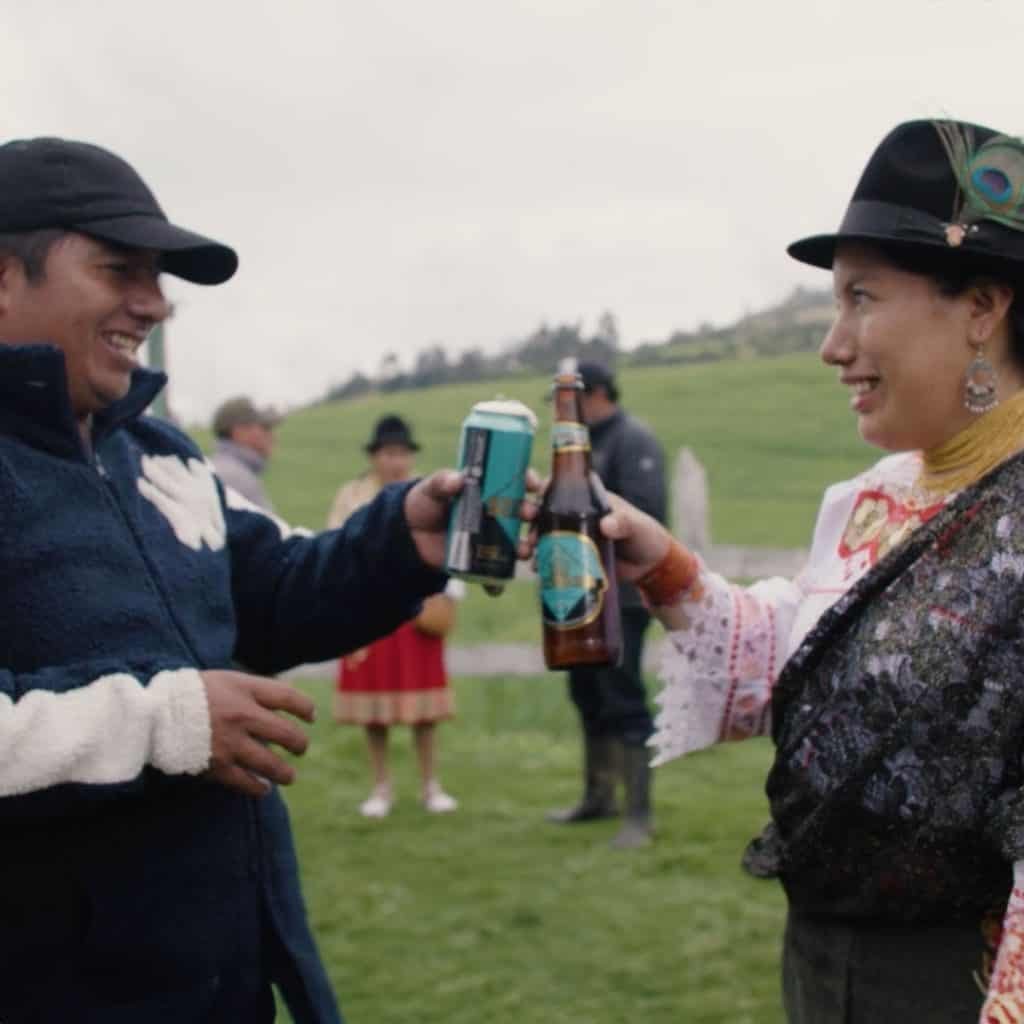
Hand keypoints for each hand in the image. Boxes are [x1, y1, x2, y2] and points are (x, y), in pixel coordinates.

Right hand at [200, 670, 314, 796]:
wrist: (152, 715)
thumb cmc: (191, 694)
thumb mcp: (225, 680)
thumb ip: (254, 690)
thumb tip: (285, 703)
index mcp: (244, 689)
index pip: (289, 697)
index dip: (306, 708)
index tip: (310, 717)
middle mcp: (242, 715)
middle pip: (287, 734)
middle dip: (299, 744)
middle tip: (300, 749)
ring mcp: (231, 742)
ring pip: (272, 764)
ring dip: (285, 773)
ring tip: (289, 776)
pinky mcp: (218, 766)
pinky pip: (248, 783)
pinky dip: (259, 788)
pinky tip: (264, 788)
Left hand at [404, 468, 542, 569]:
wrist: (409, 536)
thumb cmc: (425, 503)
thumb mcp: (432, 488)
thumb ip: (442, 482)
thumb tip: (457, 480)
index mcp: (490, 489)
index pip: (517, 481)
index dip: (530, 481)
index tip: (534, 485)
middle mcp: (497, 513)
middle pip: (525, 513)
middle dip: (533, 515)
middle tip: (531, 516)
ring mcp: (492, 537)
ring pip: (519, 542)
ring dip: (526, 547)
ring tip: (525, 550)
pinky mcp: (482, 559)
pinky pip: (497, 572)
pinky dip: (499, 581)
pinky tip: (498, 585)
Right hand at [521, 481, 671, 583]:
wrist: (649, 567)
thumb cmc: (645, 535)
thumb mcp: (636, 525)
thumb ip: (624, 522)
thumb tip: (607, 526)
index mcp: (587, 498)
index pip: (559, 485)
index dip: (541, 483)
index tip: (532, 487)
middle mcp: (573, 514)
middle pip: (542, 508)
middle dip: (527, 511)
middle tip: (525, 517)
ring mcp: (569, 536)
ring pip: (540, 533)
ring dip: (528, 539)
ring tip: (526, 549)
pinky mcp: (570, 557)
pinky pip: (548, 556)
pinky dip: (538, 560)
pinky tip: (535, 566)